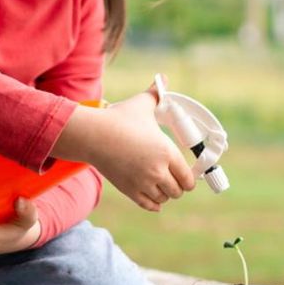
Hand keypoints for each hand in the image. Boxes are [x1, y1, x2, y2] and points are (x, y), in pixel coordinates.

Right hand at [88, 87, 195, 211]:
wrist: (92, 135)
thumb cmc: (118, 119)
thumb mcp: (141, 105)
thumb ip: (156, 94)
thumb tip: (164, 79)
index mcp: (166, 151)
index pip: (188, 177)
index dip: (190, 177)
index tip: (187, 173)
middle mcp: (157, 171)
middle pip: (178, 191)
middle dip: (178, 186)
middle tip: (174, 178)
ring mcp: (142, 183)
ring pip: (164, 199)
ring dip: (165, 193)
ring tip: (162, 184)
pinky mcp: (128, 190)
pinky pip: (149, 205)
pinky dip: (154, 203)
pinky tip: (154, 197)